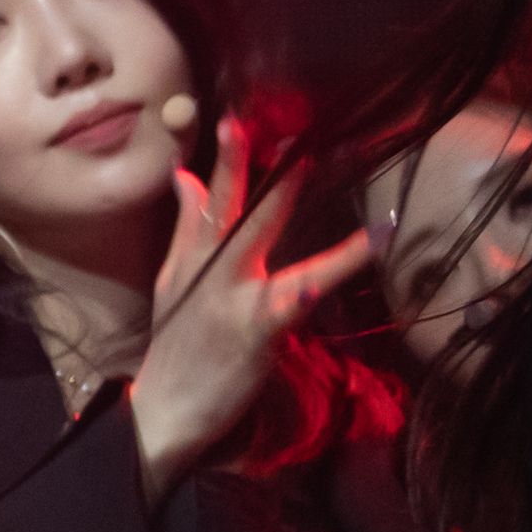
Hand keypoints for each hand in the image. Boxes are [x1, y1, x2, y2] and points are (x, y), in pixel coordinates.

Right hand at [128, 123, 370, 502]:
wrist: (164, 411)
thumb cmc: (176, 347)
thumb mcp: (172, 283)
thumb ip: (185, 230)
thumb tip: (183, 178)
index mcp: (191, 259)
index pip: (208, 200)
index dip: (223, 160)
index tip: (237, 119)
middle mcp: (208, 268)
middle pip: (229, 206)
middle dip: (245, 162)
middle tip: (278, 125)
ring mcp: (231, 294)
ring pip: (259, 234)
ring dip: (285, 195)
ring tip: (313, 159)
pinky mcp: (257, 325)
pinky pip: (303, 287)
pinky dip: (336, 262)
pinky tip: (367, 240)